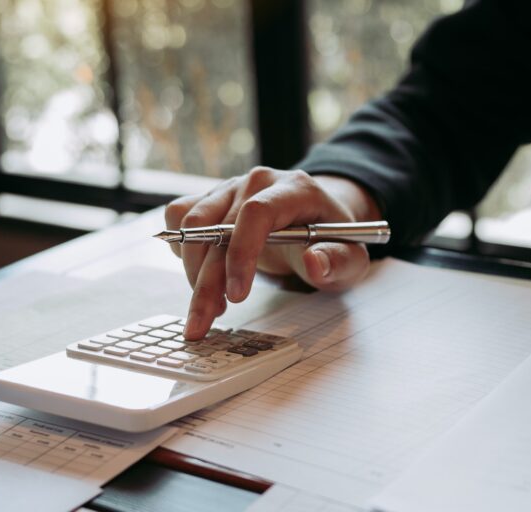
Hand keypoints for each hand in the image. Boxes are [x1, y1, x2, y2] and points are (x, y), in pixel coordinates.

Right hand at [164, 168, 380, 338]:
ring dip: (193, 272)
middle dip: (207, 281)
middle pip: (217, 227)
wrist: (316, 219)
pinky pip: (179, 217)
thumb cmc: (332, 239)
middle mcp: (258, 182)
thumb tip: (315, 262)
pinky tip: (202, 275)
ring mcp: (231, 188)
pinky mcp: (211, 198)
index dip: (242, 253)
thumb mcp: (350, 257)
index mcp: (295, 190)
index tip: (237, 296)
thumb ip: (338, 262)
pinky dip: (183, 249)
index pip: (257, 213)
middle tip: (204, 322)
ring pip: (191, 225)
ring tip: (210, 306)